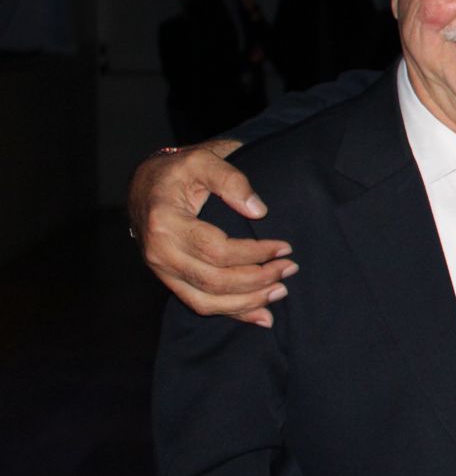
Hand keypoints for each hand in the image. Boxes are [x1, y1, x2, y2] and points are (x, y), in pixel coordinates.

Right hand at [130, 140, 294, 325]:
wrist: (145, 185)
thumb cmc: (177, 171)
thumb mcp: (202, 160)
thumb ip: (231, 180)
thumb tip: (259, 211)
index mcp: (166, 224)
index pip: (216, 249)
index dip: (254, 253)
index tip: (285, 247)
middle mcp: (159, 253)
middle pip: (213, 280)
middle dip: (257, 280)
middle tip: (290, 269)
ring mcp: (161, 270)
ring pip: (206, 301)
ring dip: (248, 302)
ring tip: (281, 291)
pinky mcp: (168, 279)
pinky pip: (199, 304)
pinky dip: (231, 313)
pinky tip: (260, 315)